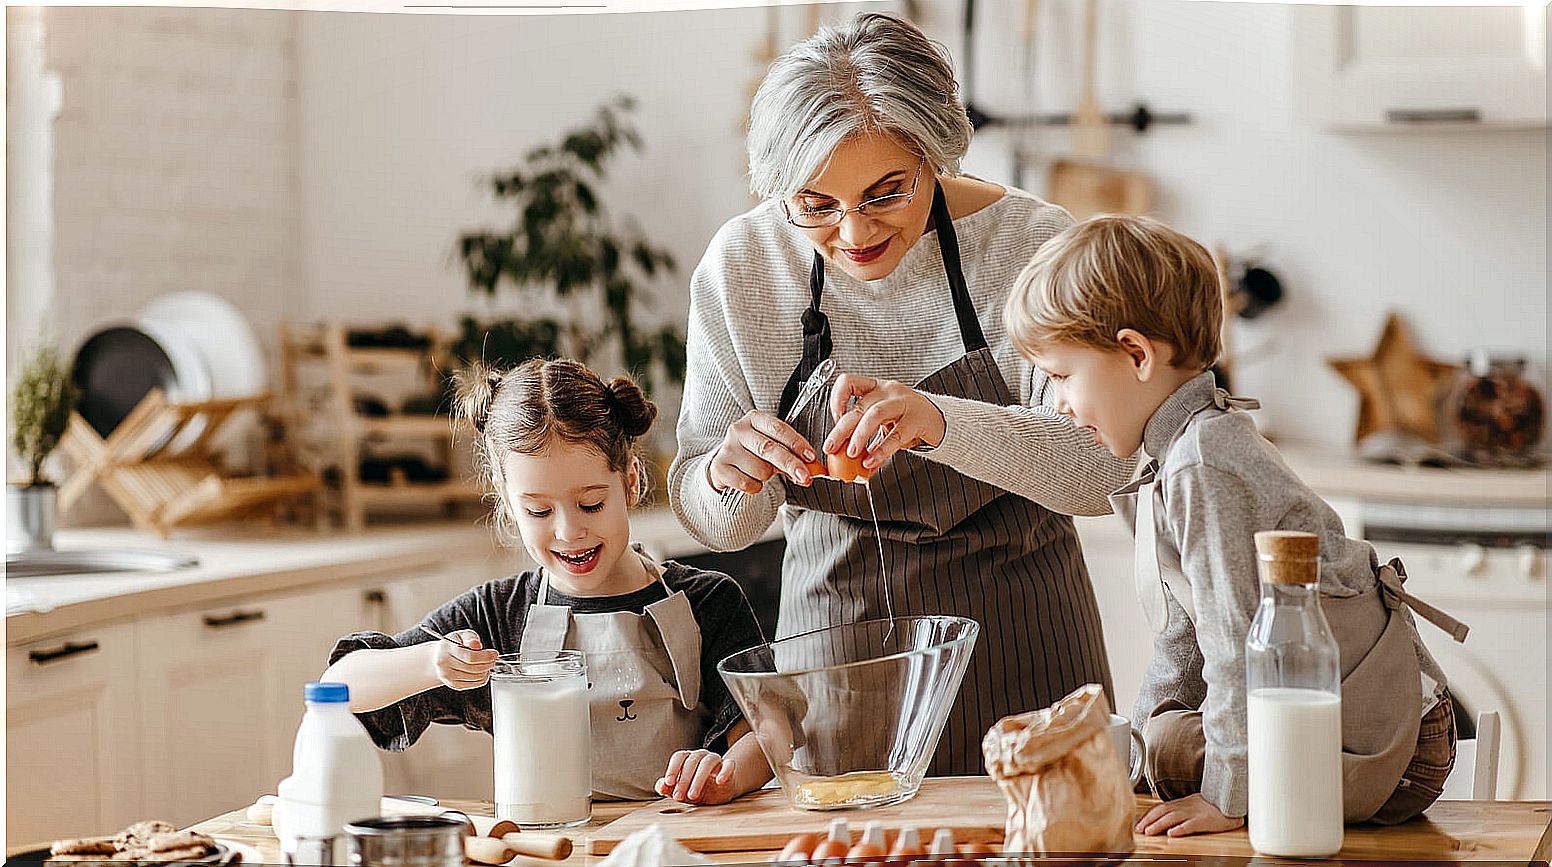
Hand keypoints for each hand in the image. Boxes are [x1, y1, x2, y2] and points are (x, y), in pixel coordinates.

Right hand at [428, 630, 499, 690]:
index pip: (470, 657)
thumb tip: (476, 644)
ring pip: (476, 677)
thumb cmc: (453, 644)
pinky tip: (483, 671)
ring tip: (488, 663)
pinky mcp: (454, 685)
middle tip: (493, 658)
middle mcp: (444, 664)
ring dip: (486, 670)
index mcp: (446, 649)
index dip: (486, 656)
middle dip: (488, 663)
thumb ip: (470, 637)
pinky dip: (483, 678)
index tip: (494, 653)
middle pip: (474, 668)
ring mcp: (448, 676)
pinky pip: (474, 683)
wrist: (439, 657)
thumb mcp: (462, 635)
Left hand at [654, 749, 739, 804]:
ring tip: (692, 796)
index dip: (673, 768)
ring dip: (699, 779)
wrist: (720, 792)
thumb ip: (668, 788)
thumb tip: (661, 786)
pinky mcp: (729, 767)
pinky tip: (719, 781)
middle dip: (683, 780)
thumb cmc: (697, 789)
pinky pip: (729, 764)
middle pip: (692, 761)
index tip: (668, 783)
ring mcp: (716, 760)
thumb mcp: (681, 791)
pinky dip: (725, 771)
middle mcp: (701, 756)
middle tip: (678, 796)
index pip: (679, 756)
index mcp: (688, 758)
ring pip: (708, 762)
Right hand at [708, 410, 819, 494]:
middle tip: (805, 476)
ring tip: (761, 473)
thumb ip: (790, 455)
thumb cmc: (753, 454)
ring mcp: (727, 448)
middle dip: (790, 464)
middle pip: (770, 448)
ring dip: (767, 477)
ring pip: (760, 469)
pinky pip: (747, 483)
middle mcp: (739, 430)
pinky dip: (755, 487)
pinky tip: (750, 480)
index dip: (797, 443)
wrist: (725, 466)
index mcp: (754, 419)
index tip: (810, 457)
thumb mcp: (772, 448)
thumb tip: (810, 471)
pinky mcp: (720, 468)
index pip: (779, 428)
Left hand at [823, 374, 945, 468]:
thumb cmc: (907, 419)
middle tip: (832, 447)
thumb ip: (866, 440)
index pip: (848, 382)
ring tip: (852, 453)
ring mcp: (903, 403)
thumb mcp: (883, 424)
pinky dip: (881, 450)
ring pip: (875, 414)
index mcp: (875, 387)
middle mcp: (887, 392)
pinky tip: (872, 461)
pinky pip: (896, 435)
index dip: (837, 400)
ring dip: (860, 435)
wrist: (940, 420)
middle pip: (859, 406)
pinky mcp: (916, 420)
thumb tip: (847, 462)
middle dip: (842, 429)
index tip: (835, 419)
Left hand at [1135, 793, 1244, 836]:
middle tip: (1139, 829)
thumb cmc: (1210, 805)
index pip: (1160, 808)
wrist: (1230, 802)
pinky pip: (1191, 825)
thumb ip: (1177, 809)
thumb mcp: (1191, 805)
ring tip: (1149, 832)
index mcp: (1181, 803)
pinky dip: (1180, 829)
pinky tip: (1172, 833)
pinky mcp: (1205, 820)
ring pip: (1173, 818)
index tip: (1139, 823)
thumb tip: (1162, 817)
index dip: (1148, 815)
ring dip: (1159, 825)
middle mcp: (1185, 807)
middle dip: (1149, 821)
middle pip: (1162, 812)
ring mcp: (1194, 813)